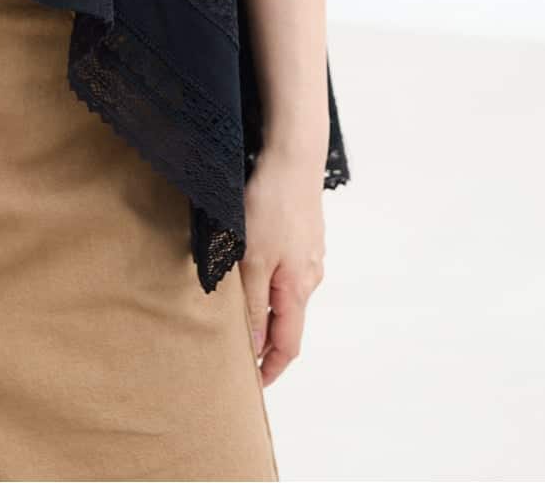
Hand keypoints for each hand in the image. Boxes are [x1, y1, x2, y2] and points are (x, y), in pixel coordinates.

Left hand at [238, 144, 326, 385]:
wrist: (293, 158)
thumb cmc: (272, 205)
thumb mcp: (253, 257)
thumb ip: (253, 302)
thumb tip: (255, 345)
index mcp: (298, 289)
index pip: (288, 345)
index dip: (271, 369)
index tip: (253, 386)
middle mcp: (309, 277)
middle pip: (287, 322)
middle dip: (264, 342)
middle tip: (236, 352)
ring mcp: (308, 256)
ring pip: (284, 295)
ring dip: (264, 310)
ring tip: (235, 313)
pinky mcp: (302, 236)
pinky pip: (285, 272)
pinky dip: (268, 284)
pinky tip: (249, 272)